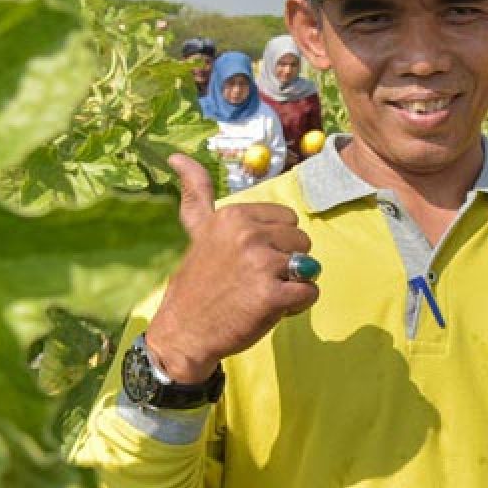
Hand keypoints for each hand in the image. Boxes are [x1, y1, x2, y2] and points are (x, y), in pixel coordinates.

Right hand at [143, 154, 318, 382]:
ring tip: (262, 294)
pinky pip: (310, 293)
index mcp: (234, 216)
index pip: (287, 220)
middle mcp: (248, 235)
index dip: (275, 243)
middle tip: (255, 280)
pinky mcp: (272, 296)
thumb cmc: (196, 283)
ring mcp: (261, 265)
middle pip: (302, 241)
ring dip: (293, 284)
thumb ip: (196, 192)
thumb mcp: (196, 229)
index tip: (248, 259)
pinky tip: (271, 309)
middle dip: (286, 263)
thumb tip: (177, 154)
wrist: (183, 332)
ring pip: (309, 267)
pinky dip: (297, 305)